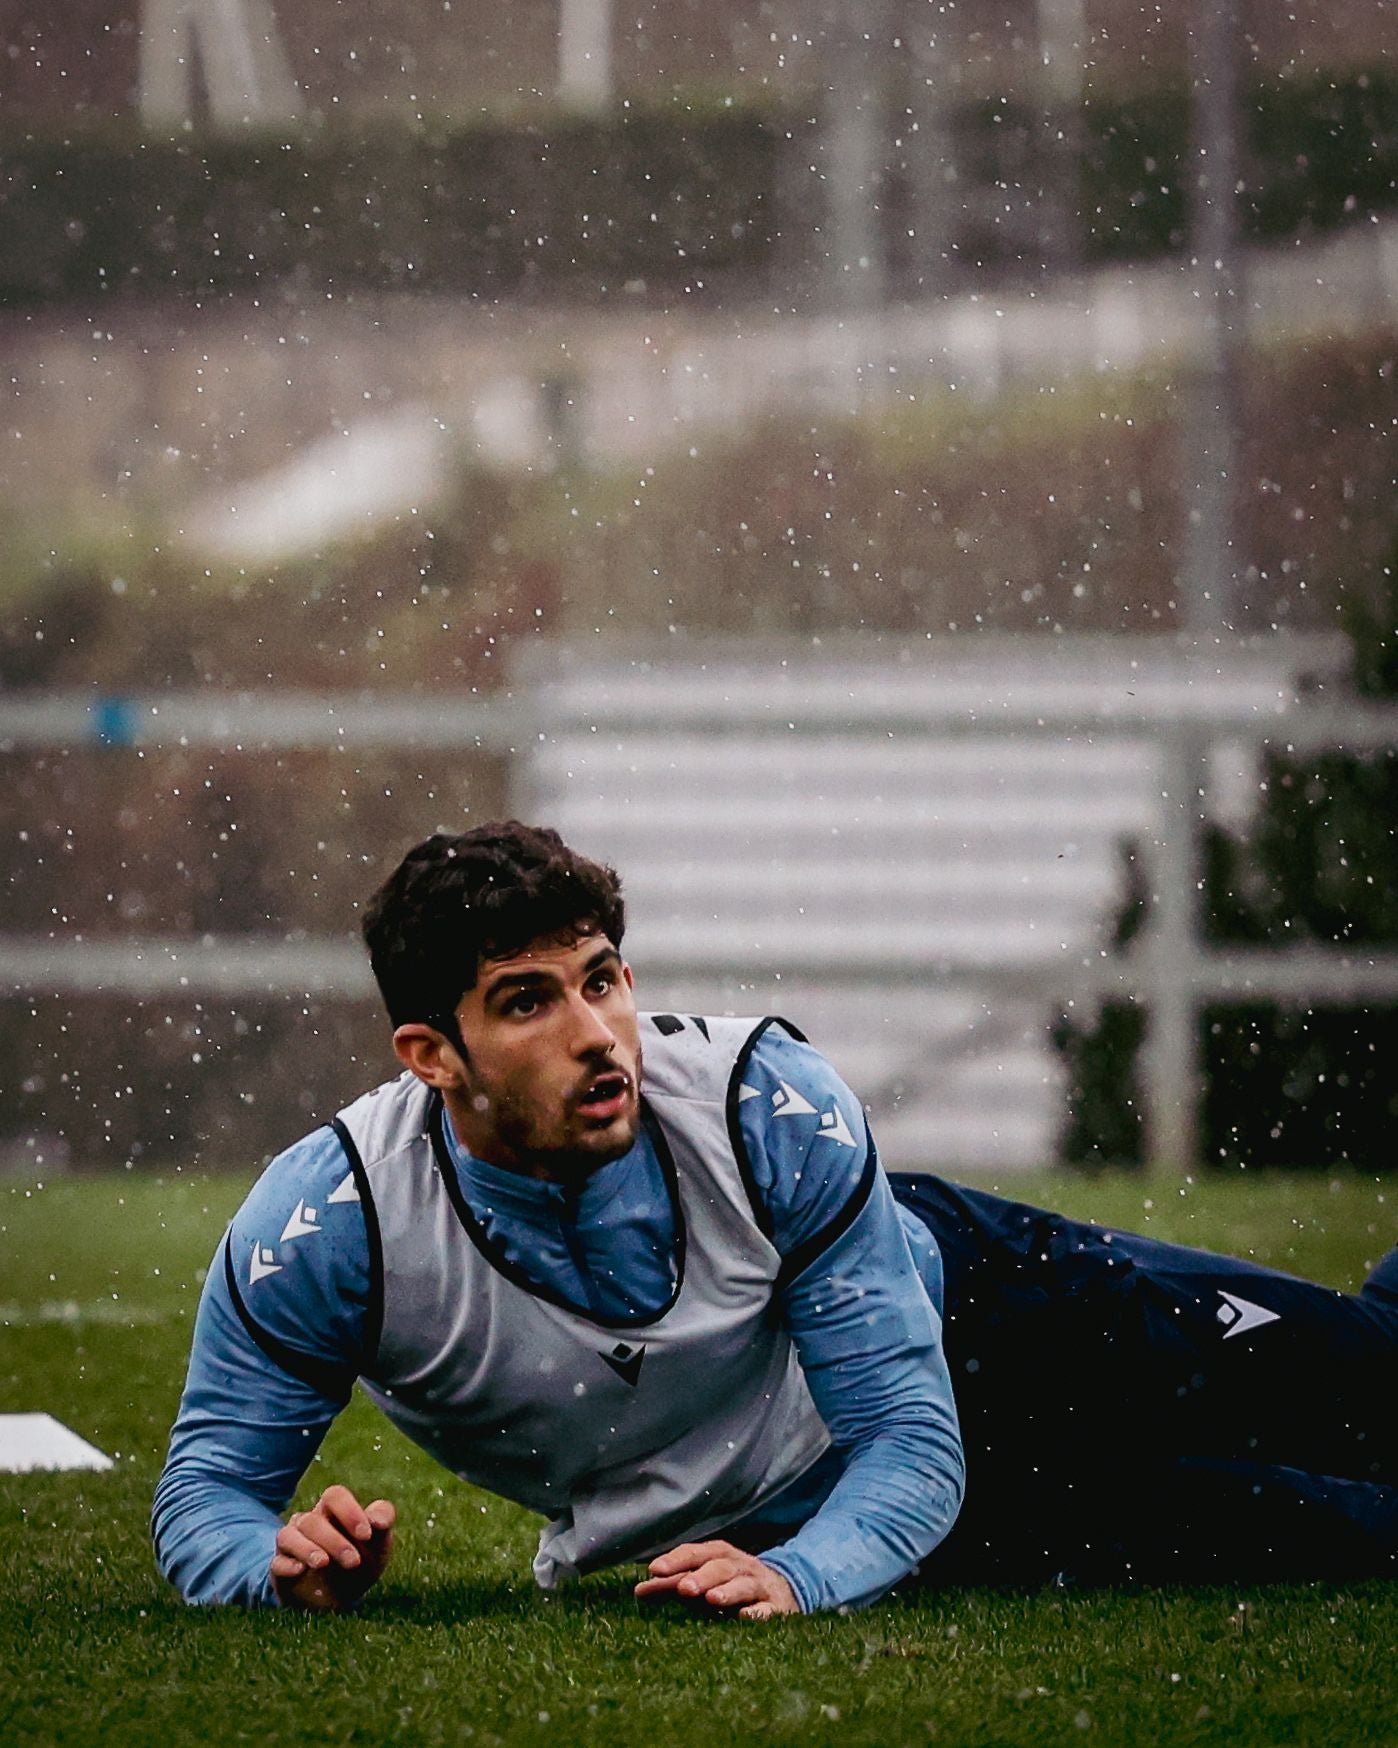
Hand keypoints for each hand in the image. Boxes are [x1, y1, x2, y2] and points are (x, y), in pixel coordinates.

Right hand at [270, 1484, 395, 1612]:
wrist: (341, 1600)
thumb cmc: (361, 1562)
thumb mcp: (379, 1544)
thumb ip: (383, 1522)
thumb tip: (378, 1520)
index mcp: (333, 1511)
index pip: (334, 1496)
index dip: (349, 1511)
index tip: (367, 1534)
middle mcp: (309, 1523)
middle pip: (313, 1520)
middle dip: (334, 1540)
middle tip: (354, 1561)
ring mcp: (292, 1545)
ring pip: (288, 1535)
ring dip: (308, 1548)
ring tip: (324, 1563)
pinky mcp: (280, 1570)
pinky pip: (276, 1562)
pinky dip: (287, 1564)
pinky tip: (299, 1570)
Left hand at [634, 1539, 800, 1619]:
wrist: (783, 1591)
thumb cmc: (732, 1584)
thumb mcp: (705, 1579)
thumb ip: (674, 1584)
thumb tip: (639, 1591)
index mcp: (719, 1555)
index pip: (696, 1553)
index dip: (676, 1560)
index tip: (655, 1570)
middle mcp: (740, 1566)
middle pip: (720, 1567)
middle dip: (702, 1576)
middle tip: (684, 1588)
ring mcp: (759, 1586)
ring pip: (744, 1585)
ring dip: (728, 1590)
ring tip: (712, 1599)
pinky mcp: (776, 1608)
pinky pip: (768, 1610)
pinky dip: (758, 1613)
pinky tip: (746, 1617)